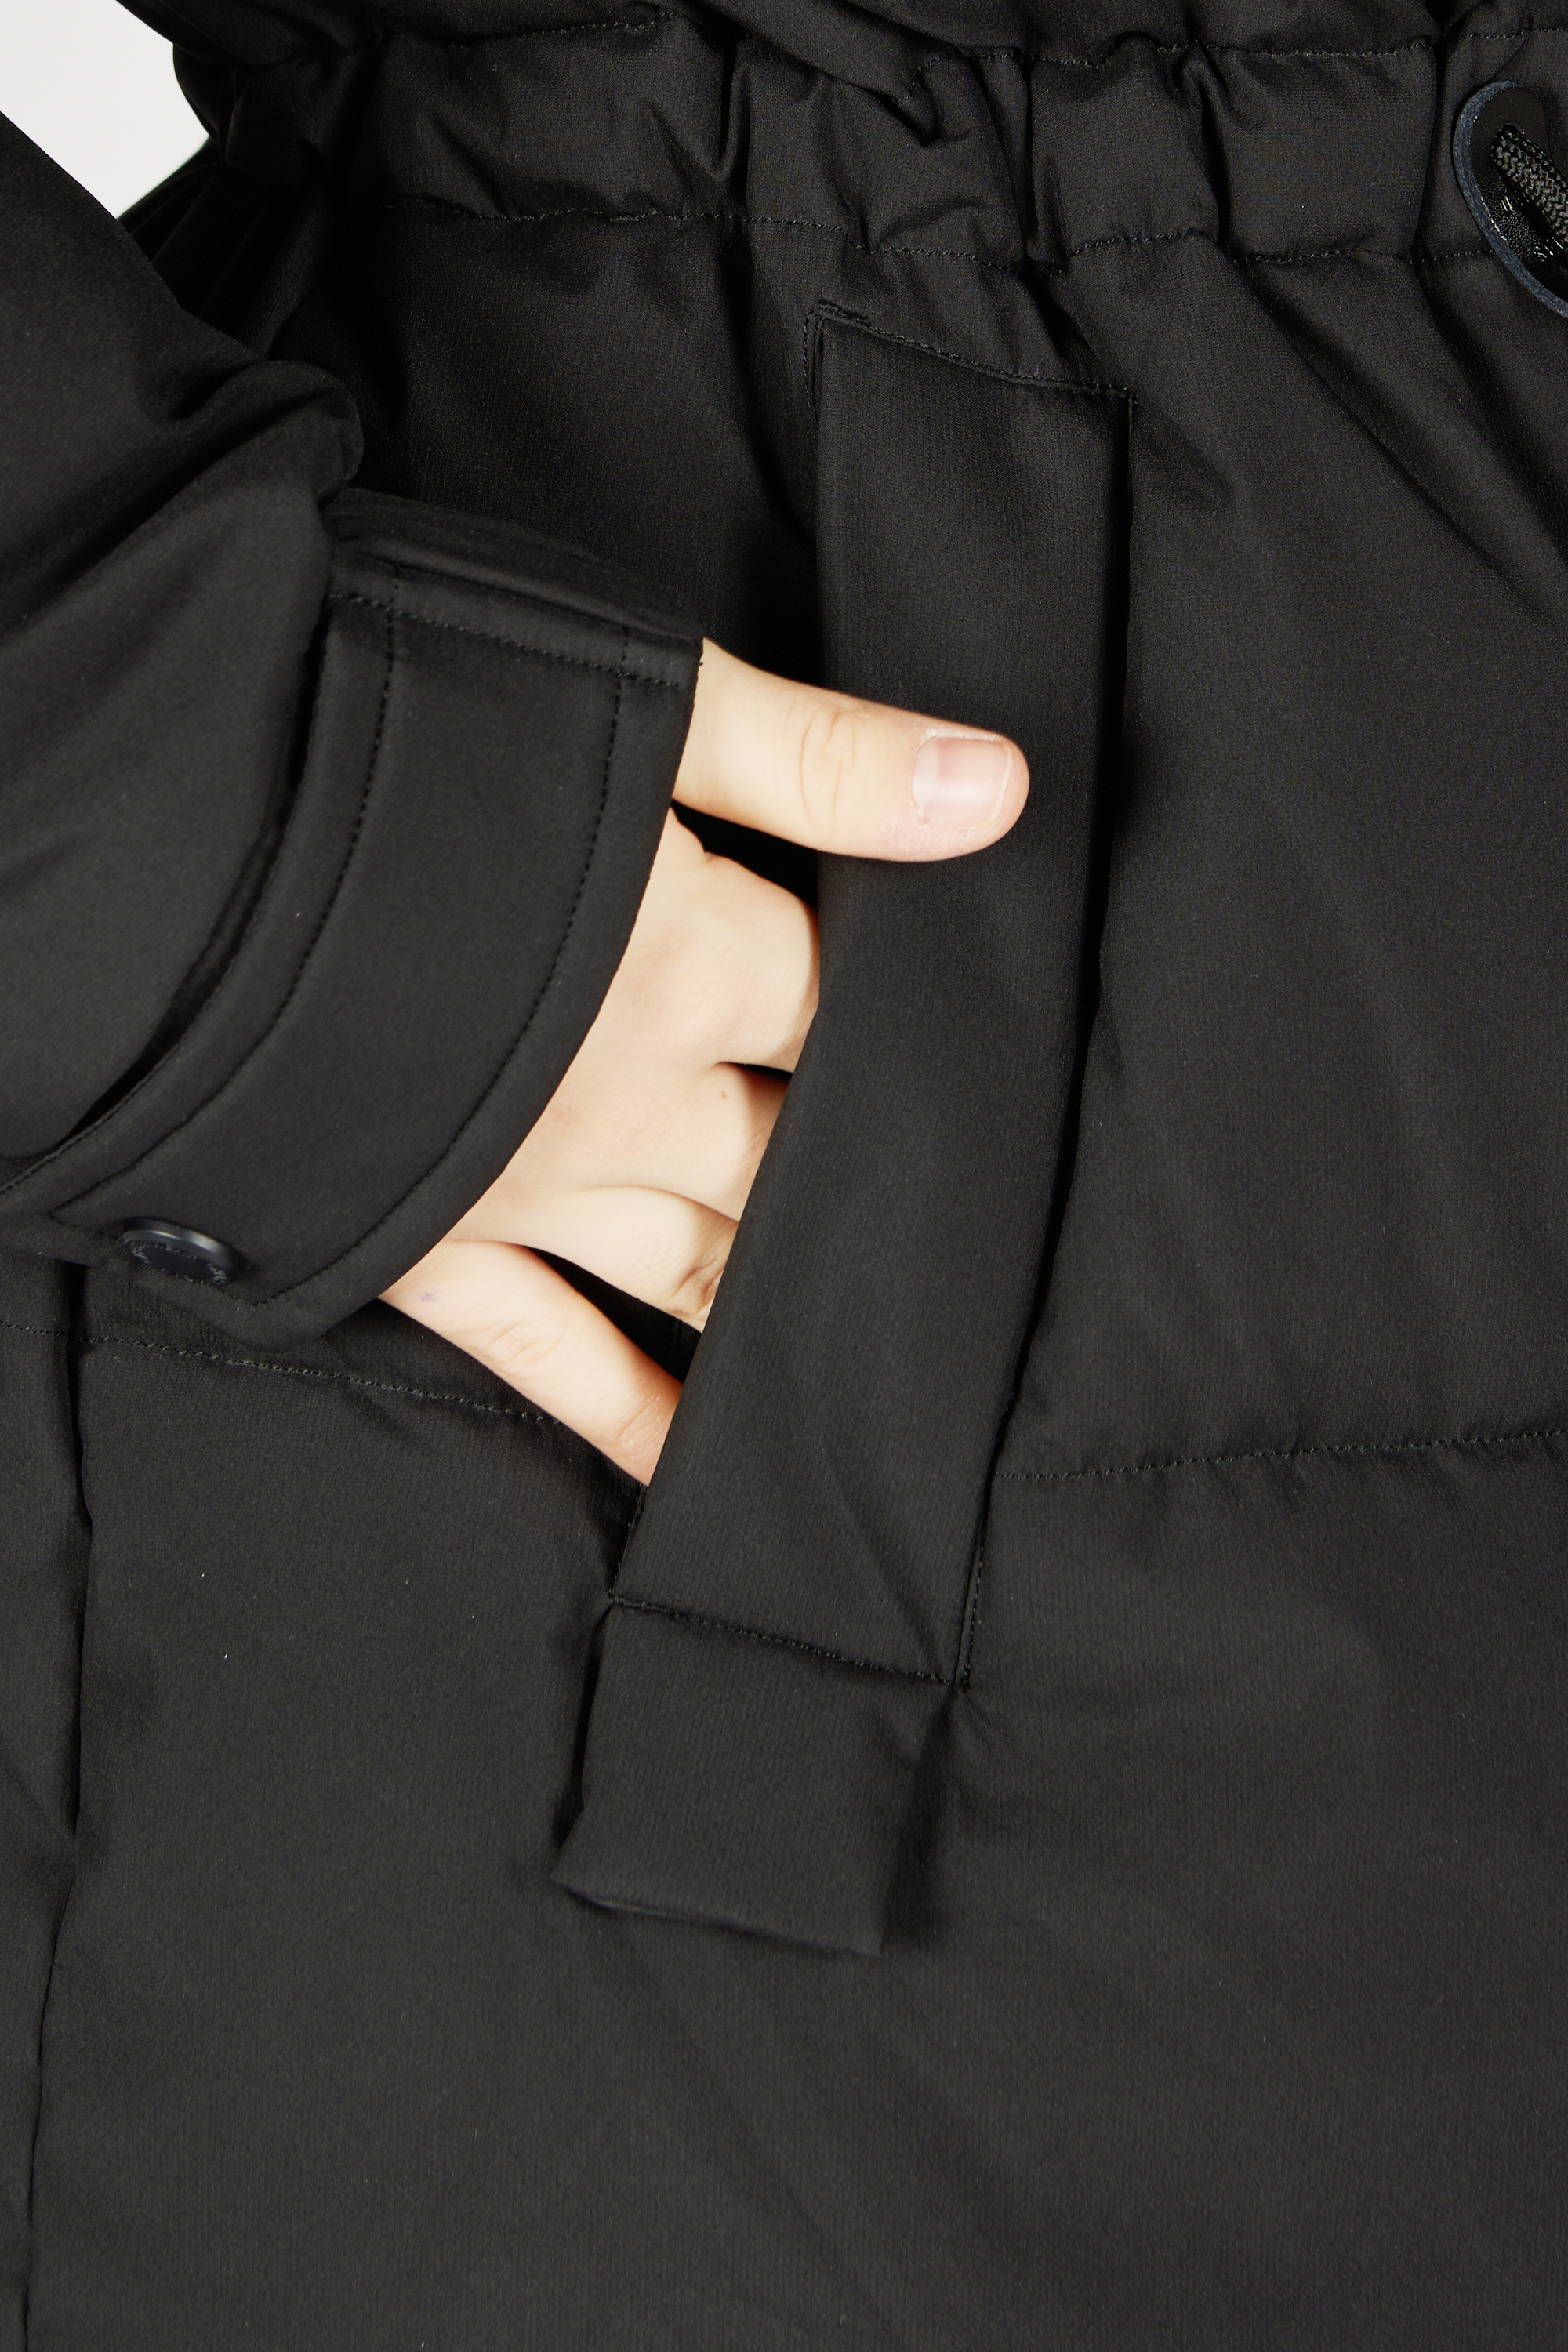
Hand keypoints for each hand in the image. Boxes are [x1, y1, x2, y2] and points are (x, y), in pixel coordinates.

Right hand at [382, 640, 1027, 1481]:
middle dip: (876, 1189)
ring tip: (878, 1368)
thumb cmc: (384, 739)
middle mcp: (635, 1100)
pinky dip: (622, 1410)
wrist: (159, 849)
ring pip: (704, 1271)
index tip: (985, 1069)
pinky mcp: (426, 1240)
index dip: (925, 1034)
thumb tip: (997, 790)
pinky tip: (690, 1459)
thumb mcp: (627, 699)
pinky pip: (547, 1353)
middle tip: (970, 1244)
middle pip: (800, 1161)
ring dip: (785, 1309)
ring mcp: (531, 1187)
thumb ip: (811, 757)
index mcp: (695, 963)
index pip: (858, 1013)